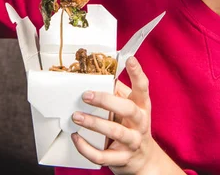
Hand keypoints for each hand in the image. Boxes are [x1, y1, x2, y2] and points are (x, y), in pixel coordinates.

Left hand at [71, 57, 167, 174]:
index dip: (137, 73)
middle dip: (106, 101)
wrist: (144, 160)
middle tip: (86, 96)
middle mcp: (140, 123)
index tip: (129, 59)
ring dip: (93, 123)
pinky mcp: (121, 159)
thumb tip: (99, 75)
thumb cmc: (132, 127)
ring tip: (77, 116)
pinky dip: (86, 148)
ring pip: (115, 132)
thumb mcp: (131, 108)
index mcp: (142, 107)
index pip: (143, 88)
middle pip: (128, 109)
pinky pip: (102, 155)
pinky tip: (76, 138)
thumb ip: (118, 93)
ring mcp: (132, 142)